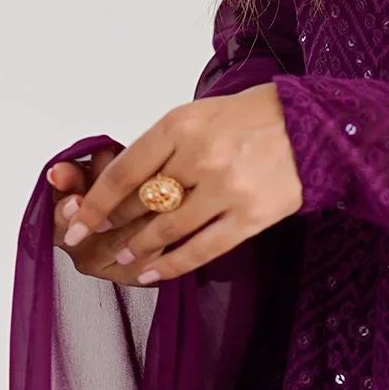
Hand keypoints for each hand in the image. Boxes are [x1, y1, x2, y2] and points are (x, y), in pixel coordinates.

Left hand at [46, 82, 303, 285]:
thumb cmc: (249, 120)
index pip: (124, 171)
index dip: (95, 202)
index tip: (76, 221)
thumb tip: (123, 187)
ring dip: (139, 247)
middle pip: (142, 202)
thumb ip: (163, 148)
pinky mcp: (250, 217)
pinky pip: (202, 249)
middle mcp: (200, 157)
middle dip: (112, 226)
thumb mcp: (197, 116)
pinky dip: (172, 264)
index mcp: (180, 125)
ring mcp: (226, 190)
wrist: (312, 127)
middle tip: (95, 241)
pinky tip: (152, 273)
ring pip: (167, 229)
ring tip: (124, 256)